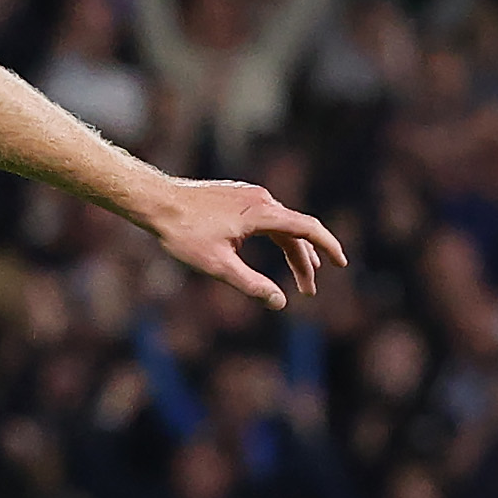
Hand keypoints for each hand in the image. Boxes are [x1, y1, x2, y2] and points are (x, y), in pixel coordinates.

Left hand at [144, 176, 346, 311]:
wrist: (156, 201)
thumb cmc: (184, 233)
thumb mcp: (218, 266)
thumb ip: (251, 284)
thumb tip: (279, 302)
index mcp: (262, 213)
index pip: (308, 229)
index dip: (328, 247)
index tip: (342, 263)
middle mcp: (261, 199)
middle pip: (295, 231)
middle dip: (305, 262)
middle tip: (308, 291)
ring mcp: (249, 195)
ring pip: (281, 224)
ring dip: (292, 250)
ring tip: (300, 276)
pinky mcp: (237, 195)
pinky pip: (267, 217)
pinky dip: (277, 237)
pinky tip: (274, 249)